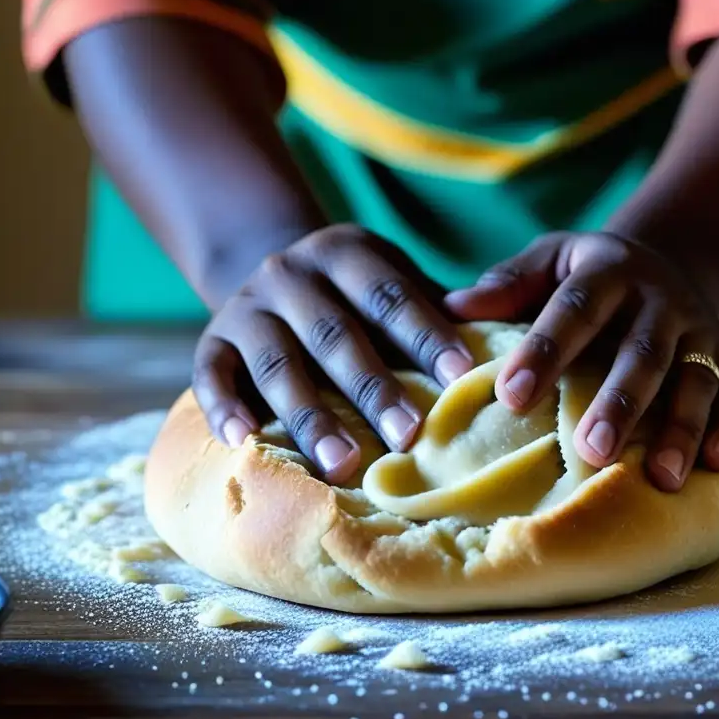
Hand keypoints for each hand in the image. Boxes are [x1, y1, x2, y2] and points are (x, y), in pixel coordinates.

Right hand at [193, 225, 473, 482]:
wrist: (274, 274)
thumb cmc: (358, 296)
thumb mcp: (392, 281)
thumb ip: (434, 310)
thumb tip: (508, 350)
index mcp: (345, 253)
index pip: (389, 294)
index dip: (426, 335)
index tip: (461, 379)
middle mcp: (290, 272)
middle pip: (335, 334)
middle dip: (373, 388)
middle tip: (409, 438)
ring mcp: (247, 306)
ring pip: (277, 363)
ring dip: (310, 416)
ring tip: (343, 465)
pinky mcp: (212, 339)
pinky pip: (211, 374)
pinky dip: (224, 407)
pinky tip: (244, 441)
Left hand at [445, 232, 718, 491]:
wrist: (667, 258)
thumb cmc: (586, 275)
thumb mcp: (550, 259)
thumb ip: (509, 283)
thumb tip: (452, 307)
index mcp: (607, 271)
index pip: (573, 310)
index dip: (543, 351)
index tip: (510, 397)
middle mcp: (660, 298)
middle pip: (642, 352)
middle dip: (620, 402)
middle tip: (591, 451)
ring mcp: (700, 329)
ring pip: (695, 379)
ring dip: (680, 428)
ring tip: (661, 478)